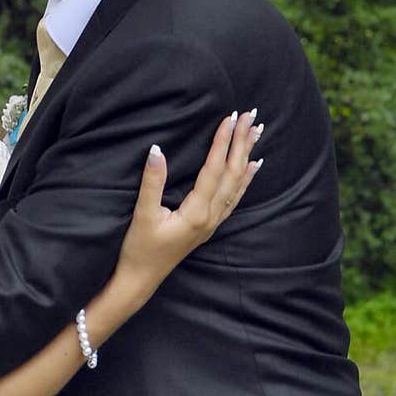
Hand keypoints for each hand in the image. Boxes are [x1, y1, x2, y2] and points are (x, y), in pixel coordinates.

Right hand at [117, 109, 262, 282]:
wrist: (141, 279)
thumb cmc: (139, 249)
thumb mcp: (142, 215)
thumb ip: (151, 182)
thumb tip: (157, 150)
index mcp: (196, 213)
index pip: (214, 169)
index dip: (222, 142)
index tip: (229, 118)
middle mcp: (211, 217)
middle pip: (232, 173)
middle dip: (241, 143)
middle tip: (251, 116)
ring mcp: (213, 222)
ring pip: (237, 184)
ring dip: (247, 156)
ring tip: (257, 132)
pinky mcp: (209, 225)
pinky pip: (234, 197)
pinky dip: (245, 178)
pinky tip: (253, 165)